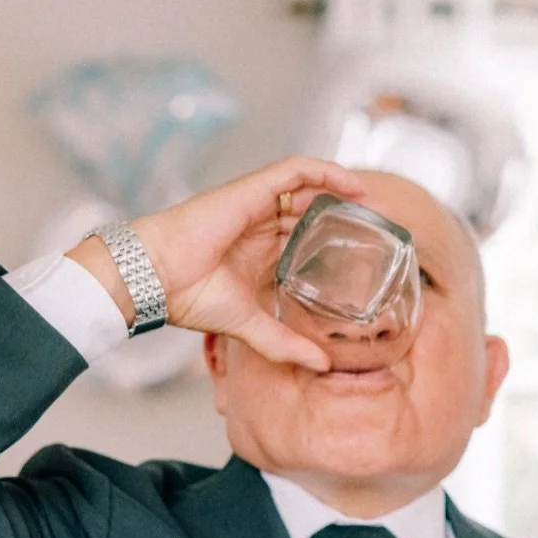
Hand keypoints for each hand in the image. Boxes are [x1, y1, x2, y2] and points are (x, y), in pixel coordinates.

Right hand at [67, 155, 366, 369]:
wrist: (153, 277)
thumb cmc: (187, 297)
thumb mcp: (249, 326)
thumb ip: (285, 344)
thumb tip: (324, 366)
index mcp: (260, 254)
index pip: (306, 242)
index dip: (336, 245)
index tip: (370, 256)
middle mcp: (261, 227)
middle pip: (313, 213)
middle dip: (348, 218)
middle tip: (384, 229)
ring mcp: (256, 206)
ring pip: (308, 189)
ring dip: (343, 192)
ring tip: (375, 204)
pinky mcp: (250, 190)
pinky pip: (294, 170)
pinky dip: (323, 172)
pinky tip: (351, 184)